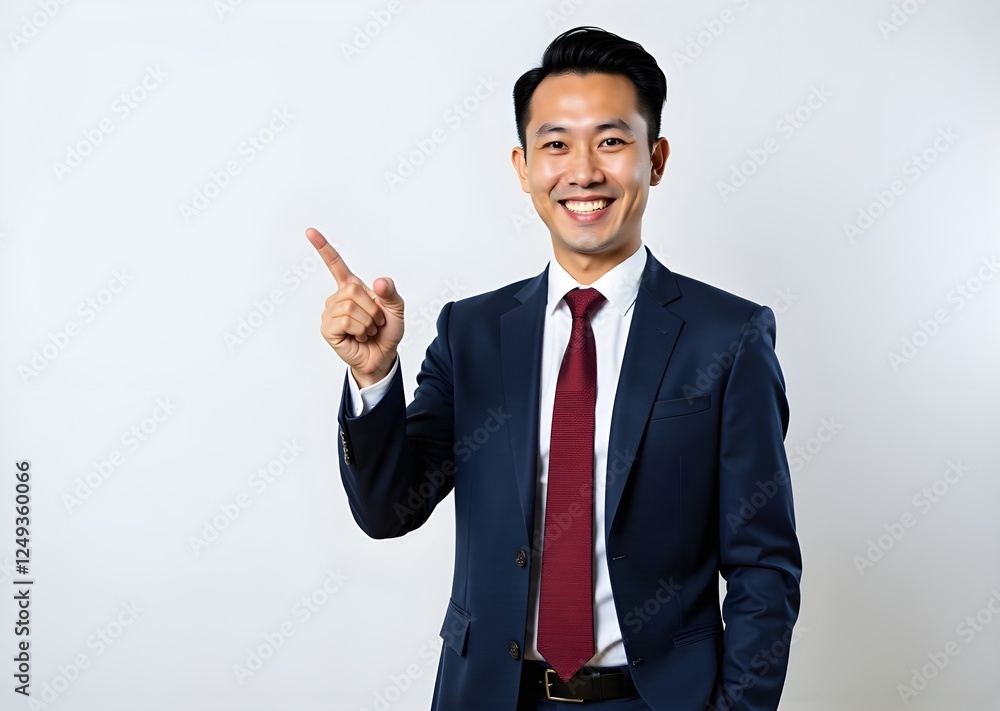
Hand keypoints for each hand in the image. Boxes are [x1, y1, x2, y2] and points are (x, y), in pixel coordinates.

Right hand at [306, 227, 403, 386]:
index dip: (323, 248)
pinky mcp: (327, 329)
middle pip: (353, 289)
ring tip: (367, 330)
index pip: (335, 264)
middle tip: (375, 321)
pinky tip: (358, 336)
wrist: (382, 356)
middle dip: (373, 308)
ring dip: (368, 321)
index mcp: (352, 287)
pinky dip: (360, 329)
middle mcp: (338, 298)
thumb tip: (379, 282)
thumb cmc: (386, 331)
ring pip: (351, 307)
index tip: (310, 231)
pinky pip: (346, 320)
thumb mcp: (396, 308)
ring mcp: (330, 313)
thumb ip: (391, 292)